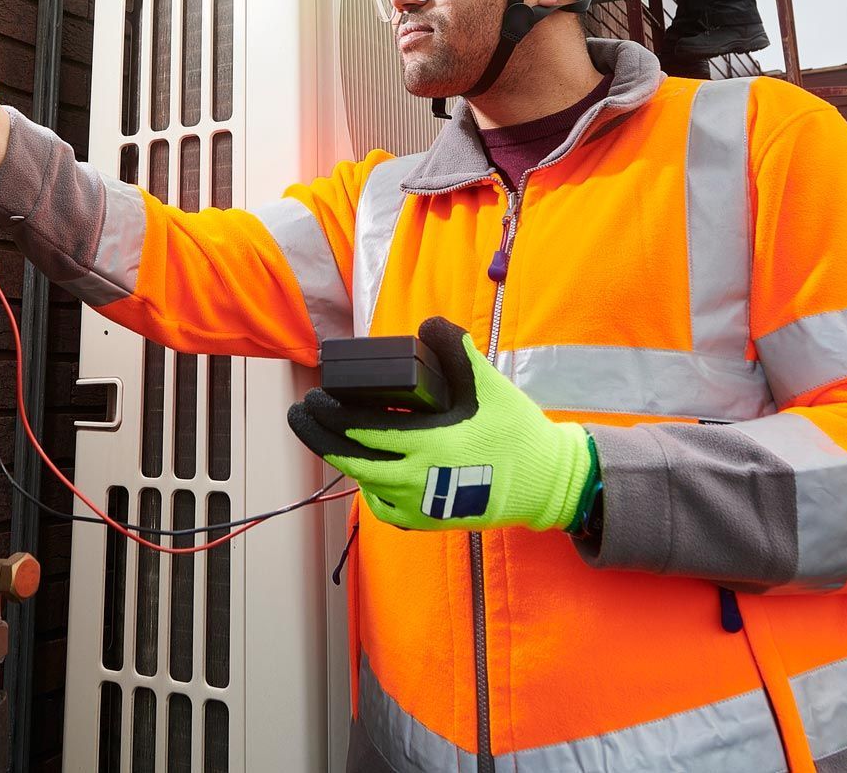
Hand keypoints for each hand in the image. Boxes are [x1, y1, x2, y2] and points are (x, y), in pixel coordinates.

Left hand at [288, 317, 594, 531]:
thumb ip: (457, 350)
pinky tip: (364, 470)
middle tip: (299, 414)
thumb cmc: (518, 433)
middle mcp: (417, 480)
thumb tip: (429, 323)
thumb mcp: (490, 385)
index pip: (365, 429)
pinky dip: (368, 488)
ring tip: (323, 435)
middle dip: (319, 435)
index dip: (332, 414)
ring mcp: (420, 506)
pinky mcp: (428, 521)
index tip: (313, 396)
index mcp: (429, 445)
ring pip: (364, 483)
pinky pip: (384, 508)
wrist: (547, 484)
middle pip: (352, 459)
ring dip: (340, 459)